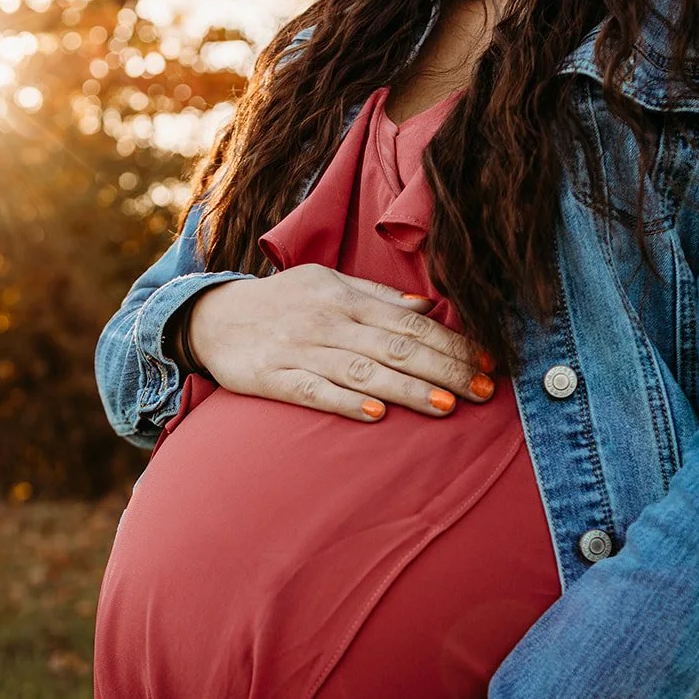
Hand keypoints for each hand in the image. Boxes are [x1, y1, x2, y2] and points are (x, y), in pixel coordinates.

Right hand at [185, 264, 497, 422]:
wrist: (211, 316)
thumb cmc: (281, 302)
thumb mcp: (328, 283)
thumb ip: (378, 297)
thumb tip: (430, 307)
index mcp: (346, 298)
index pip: (411, 322)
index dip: (452, 343)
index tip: (488, 361)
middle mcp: (329, 322)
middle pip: (396, 346)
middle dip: (444, 369)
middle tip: (483, 390)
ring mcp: (301, 351)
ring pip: (364, 371)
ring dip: (407, 389)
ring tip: (446, 406)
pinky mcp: (274, 379)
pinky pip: (314, 392)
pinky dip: (345, 402)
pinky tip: (375, 415)